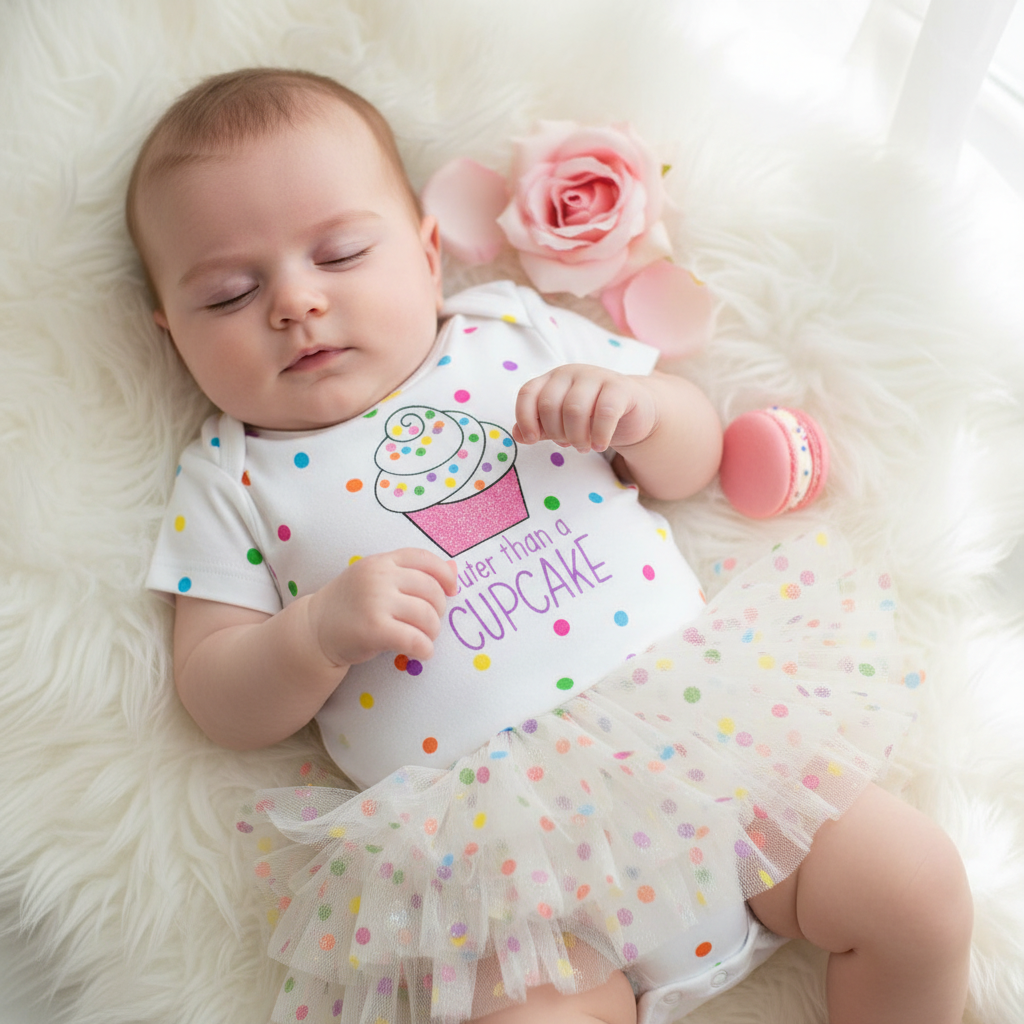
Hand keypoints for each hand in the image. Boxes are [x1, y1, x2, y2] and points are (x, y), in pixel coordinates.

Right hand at [308, 548, 457, 667]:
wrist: (314, 629)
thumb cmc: (351, 604)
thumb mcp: (377, 579)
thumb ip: (412, 572)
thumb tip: (455, 568)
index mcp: (381, 561)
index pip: (424, 558)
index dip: (445, 575)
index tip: (452, 591)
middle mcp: (379, 577)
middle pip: (431, 590)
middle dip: (439, 610)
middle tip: (430, 623)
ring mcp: (375, 602)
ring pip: (426, 615)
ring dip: (432, 632)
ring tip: (424, 638)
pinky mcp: (373, 629)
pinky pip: (414, 639)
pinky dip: (425, 649)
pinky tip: (421, 652)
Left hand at [512, 364, 657, 453]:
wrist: (633, 411)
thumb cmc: (591, 418)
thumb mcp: (561, 424)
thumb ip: (539, 428)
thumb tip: (517, 435)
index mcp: (552, 380)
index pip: (528, 393)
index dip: (525, 418)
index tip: (533, 440)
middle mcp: (571, 373)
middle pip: (549, 405)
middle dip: (556, 433)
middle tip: (569, 445)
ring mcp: (596, 376)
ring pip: (574, 409)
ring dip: (577, 437)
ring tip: (584, 447)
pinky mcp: (620, 387)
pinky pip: (605, 412)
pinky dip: (599, 434)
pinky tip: (600, 444)